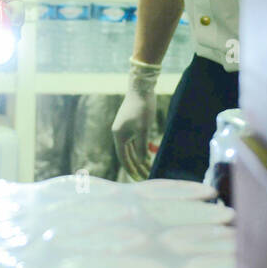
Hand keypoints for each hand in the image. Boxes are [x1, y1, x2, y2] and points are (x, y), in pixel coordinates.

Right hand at [111, 57, 160, 179]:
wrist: (141, 88)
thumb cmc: (142, 108)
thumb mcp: (144, 129)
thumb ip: (142, 147)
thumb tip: (142, 162)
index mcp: (119, 135)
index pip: (124, 158)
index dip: (131, 169)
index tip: (139, 179)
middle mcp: (119, 133)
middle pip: (127, 155)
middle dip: (136, 166)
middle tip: (145, 177)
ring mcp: (124, 129)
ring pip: (131, 148)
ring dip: (138, 158)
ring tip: (148, 169)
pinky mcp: (130, 124)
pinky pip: (134, 141)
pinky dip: (140, 149)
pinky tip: (147, 155)